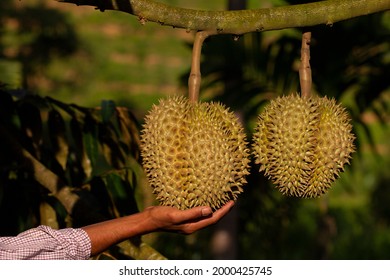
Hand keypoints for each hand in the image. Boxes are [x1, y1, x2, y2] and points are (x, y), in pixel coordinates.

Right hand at [83, 201, 234, 255]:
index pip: (213, 219)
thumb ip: (192, 213)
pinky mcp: (183, 216)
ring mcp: (187, 222)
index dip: (224, 211)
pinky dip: (204, 205)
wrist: (147, 219)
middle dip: (222, 210)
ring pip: (205, 215)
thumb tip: (209, 209)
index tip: (233, 202)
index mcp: (192, 226)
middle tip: (231, 199)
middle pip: (211, 218)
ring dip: (214, 207)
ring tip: (222, 198)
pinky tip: (204, 198)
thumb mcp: (175, 214)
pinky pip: (197, 211)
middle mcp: (192, 225)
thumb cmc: (160, 217)